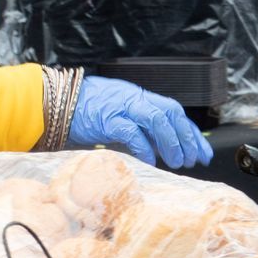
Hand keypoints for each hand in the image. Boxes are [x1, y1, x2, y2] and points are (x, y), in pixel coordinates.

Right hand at [67, 76, 212, 169]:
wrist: (55, 102)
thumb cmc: (82, 111)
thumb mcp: (115, 115)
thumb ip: (135, 126)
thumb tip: (158, 147)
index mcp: (136, 96)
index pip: (172, 111)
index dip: (190, 132)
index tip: (202, 151)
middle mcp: (132, 97)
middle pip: (170, 112)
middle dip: (187, 137)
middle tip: (195, 159)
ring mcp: (120, 106)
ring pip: (157, 118)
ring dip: (171, 141)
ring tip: (178, 162)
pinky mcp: (107, 118)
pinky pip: (132, 131)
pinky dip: (145, 147)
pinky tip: (151, 160)